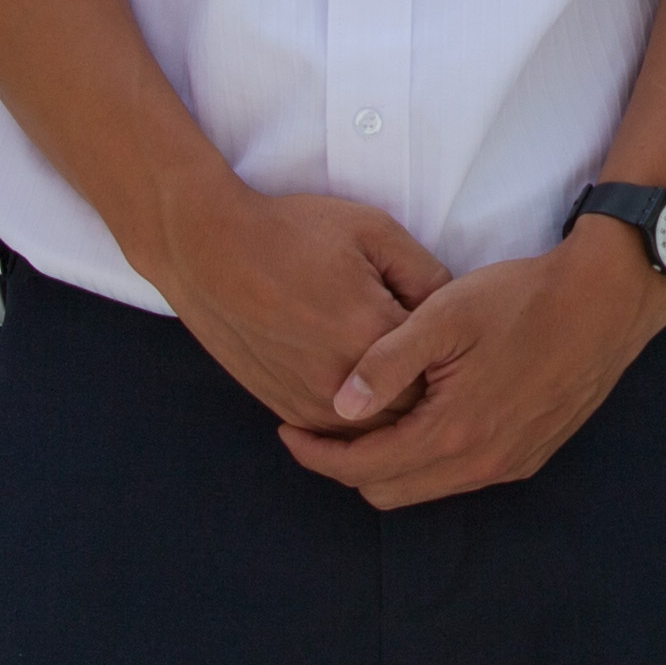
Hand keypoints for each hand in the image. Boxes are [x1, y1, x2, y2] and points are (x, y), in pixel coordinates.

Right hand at [153, 186, 449, 436]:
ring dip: (396, 409)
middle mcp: (345, 380)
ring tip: (404, 376)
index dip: (454, 354)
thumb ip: (424, 273)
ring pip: (379, 430)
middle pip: (416, 409)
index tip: (456, 338)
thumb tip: (454, 310)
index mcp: (374, 332)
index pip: (442, 365)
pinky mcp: (288, 409)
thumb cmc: (292, 232)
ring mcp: (312, 401)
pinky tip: (367, 388)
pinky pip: (341, 433)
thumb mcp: (373, 230)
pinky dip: (361, 417)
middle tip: (439, 367)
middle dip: (431, 390)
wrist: (209, 250)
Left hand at [281, 225, 665, 507]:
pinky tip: (424, 414)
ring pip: (425, 487)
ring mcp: (509, 464)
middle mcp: (481, 464)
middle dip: (347, 465)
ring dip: (390, 462)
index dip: (315, 455)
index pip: (362, 469)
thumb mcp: (445, 315)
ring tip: (367, 418)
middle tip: (322, 426)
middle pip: (387, 491)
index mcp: (452, 433)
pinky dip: (429, 457)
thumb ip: (387, 362)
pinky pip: (461, 476)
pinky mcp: (530, 455)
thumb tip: (339, 407)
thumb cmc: (523, 298)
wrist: (606, 301)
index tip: (286, 431)